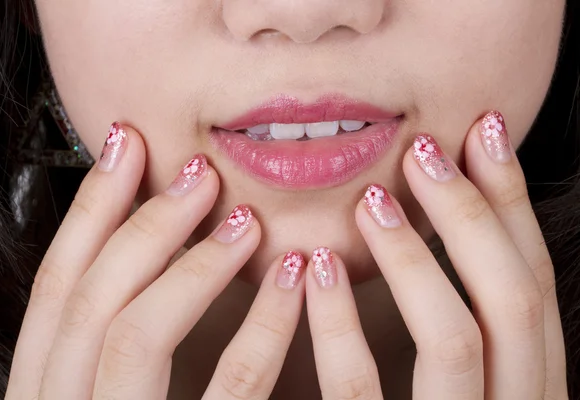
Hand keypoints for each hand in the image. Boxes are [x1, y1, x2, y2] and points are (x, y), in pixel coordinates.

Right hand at [5, 123, 305, 399]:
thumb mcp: (106, 390)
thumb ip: (111, 338)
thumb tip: (144, 249)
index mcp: (47, 389)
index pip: (57, 289)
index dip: (90, 210)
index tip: (127, 146)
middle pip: (91, 303)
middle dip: (144, 226)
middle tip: (198, 174)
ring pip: (138, 336)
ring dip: (195, 266)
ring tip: (245, 221)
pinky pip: (231, 388)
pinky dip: (264, 328)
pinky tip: (290, 285)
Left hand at [305, 111, 567, 398]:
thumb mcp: (465, 383)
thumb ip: (464, 318)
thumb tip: (446, 218)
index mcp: (532, 390)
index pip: (534, 285)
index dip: (512, 205)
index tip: (481, 132)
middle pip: (515, 304)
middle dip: (475, 216)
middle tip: (426, 149)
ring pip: (457, 342)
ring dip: (417, 259)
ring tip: (373, 200)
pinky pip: (365, 395)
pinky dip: (343, 325)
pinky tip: (316, 271)